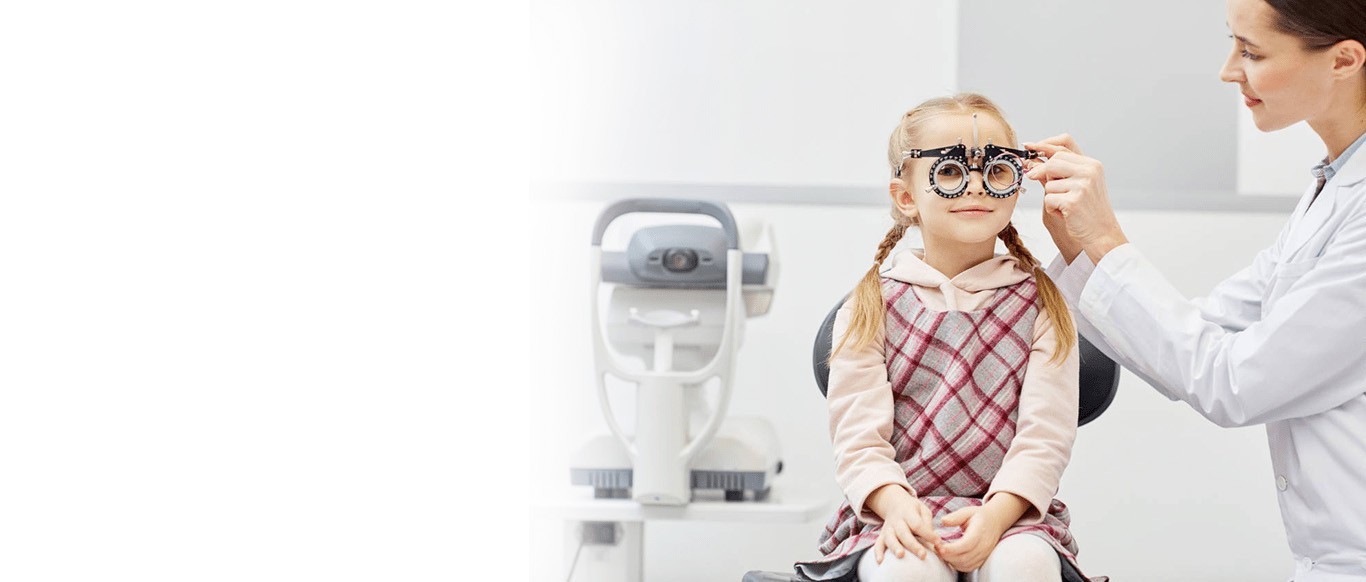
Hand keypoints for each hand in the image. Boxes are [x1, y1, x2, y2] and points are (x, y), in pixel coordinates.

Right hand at [865, 485, 941, 562]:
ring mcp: (888, 528)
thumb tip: (935, 541)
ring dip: (895, 547)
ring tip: (901, 555)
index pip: (918, 524)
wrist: (894, 503)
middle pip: (904, 533)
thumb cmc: (913, 510)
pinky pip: (878, 543)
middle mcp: (897, 521)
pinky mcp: (882, 535)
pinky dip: (878, 552)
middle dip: (913, 545)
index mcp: (908, 513)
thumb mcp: (923, 510)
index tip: (938, 543)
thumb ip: (928, 524)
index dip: (928, 534)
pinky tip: (880, 561)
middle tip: (923, 555)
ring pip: (890, 538)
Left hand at [933, 505, 1009, 571]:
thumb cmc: (978, 516)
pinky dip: (957, 565)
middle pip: (964, 557)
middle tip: (936, 548)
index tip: (939, 546)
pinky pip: (968, 567)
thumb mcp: (967, 511)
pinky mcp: (982, 559)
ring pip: (965, 564)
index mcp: (979, 532)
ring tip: (941, 551)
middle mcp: (983, 545)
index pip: (966, 544)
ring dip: (951, 561)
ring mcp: (983, 554)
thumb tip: (943, 521)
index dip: (951, 548)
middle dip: (947, 555)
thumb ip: (955, 517)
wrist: (995, 521)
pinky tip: (949, 557)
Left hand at [1024, 134, 1128, 263]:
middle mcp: (1089, 171)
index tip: (1028, 145)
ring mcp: (1082, 185)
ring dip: (1051, 197)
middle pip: (1052, 162)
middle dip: (1042, 174)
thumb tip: (1031, 161)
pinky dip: (1052, 209)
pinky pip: (1048, 199)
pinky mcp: (1073, 201)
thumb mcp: (1078, 185)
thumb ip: (1058, 172)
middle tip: (1046, 186)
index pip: (1065, 144)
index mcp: (1092, 164)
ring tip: (1066, 206)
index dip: (1044, 144)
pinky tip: (1066, 214)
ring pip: (1048, 183)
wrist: (1102, 234)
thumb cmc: (1087, 211)